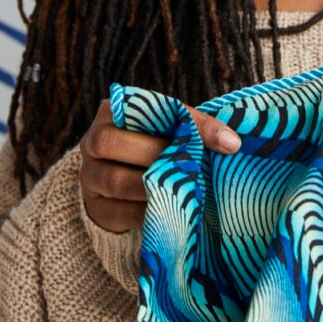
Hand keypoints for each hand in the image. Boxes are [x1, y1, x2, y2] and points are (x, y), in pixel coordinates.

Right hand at [79, 98, 240, 233]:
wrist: (117, 183)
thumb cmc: (150, 148)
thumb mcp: (167, 131)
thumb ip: (190, 128)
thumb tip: (233, 143)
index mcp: (114, 111)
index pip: (149, 108)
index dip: (189, 122)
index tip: (229, 142)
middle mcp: (93, 140)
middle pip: (115, 142)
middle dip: (160, 154)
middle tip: (196, 168)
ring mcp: (89, 176)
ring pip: (117, 180)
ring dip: (155, 186)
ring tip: (188, 192)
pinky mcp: (95, 208)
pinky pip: (120, 212)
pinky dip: (148, 213)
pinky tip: (172, 212)